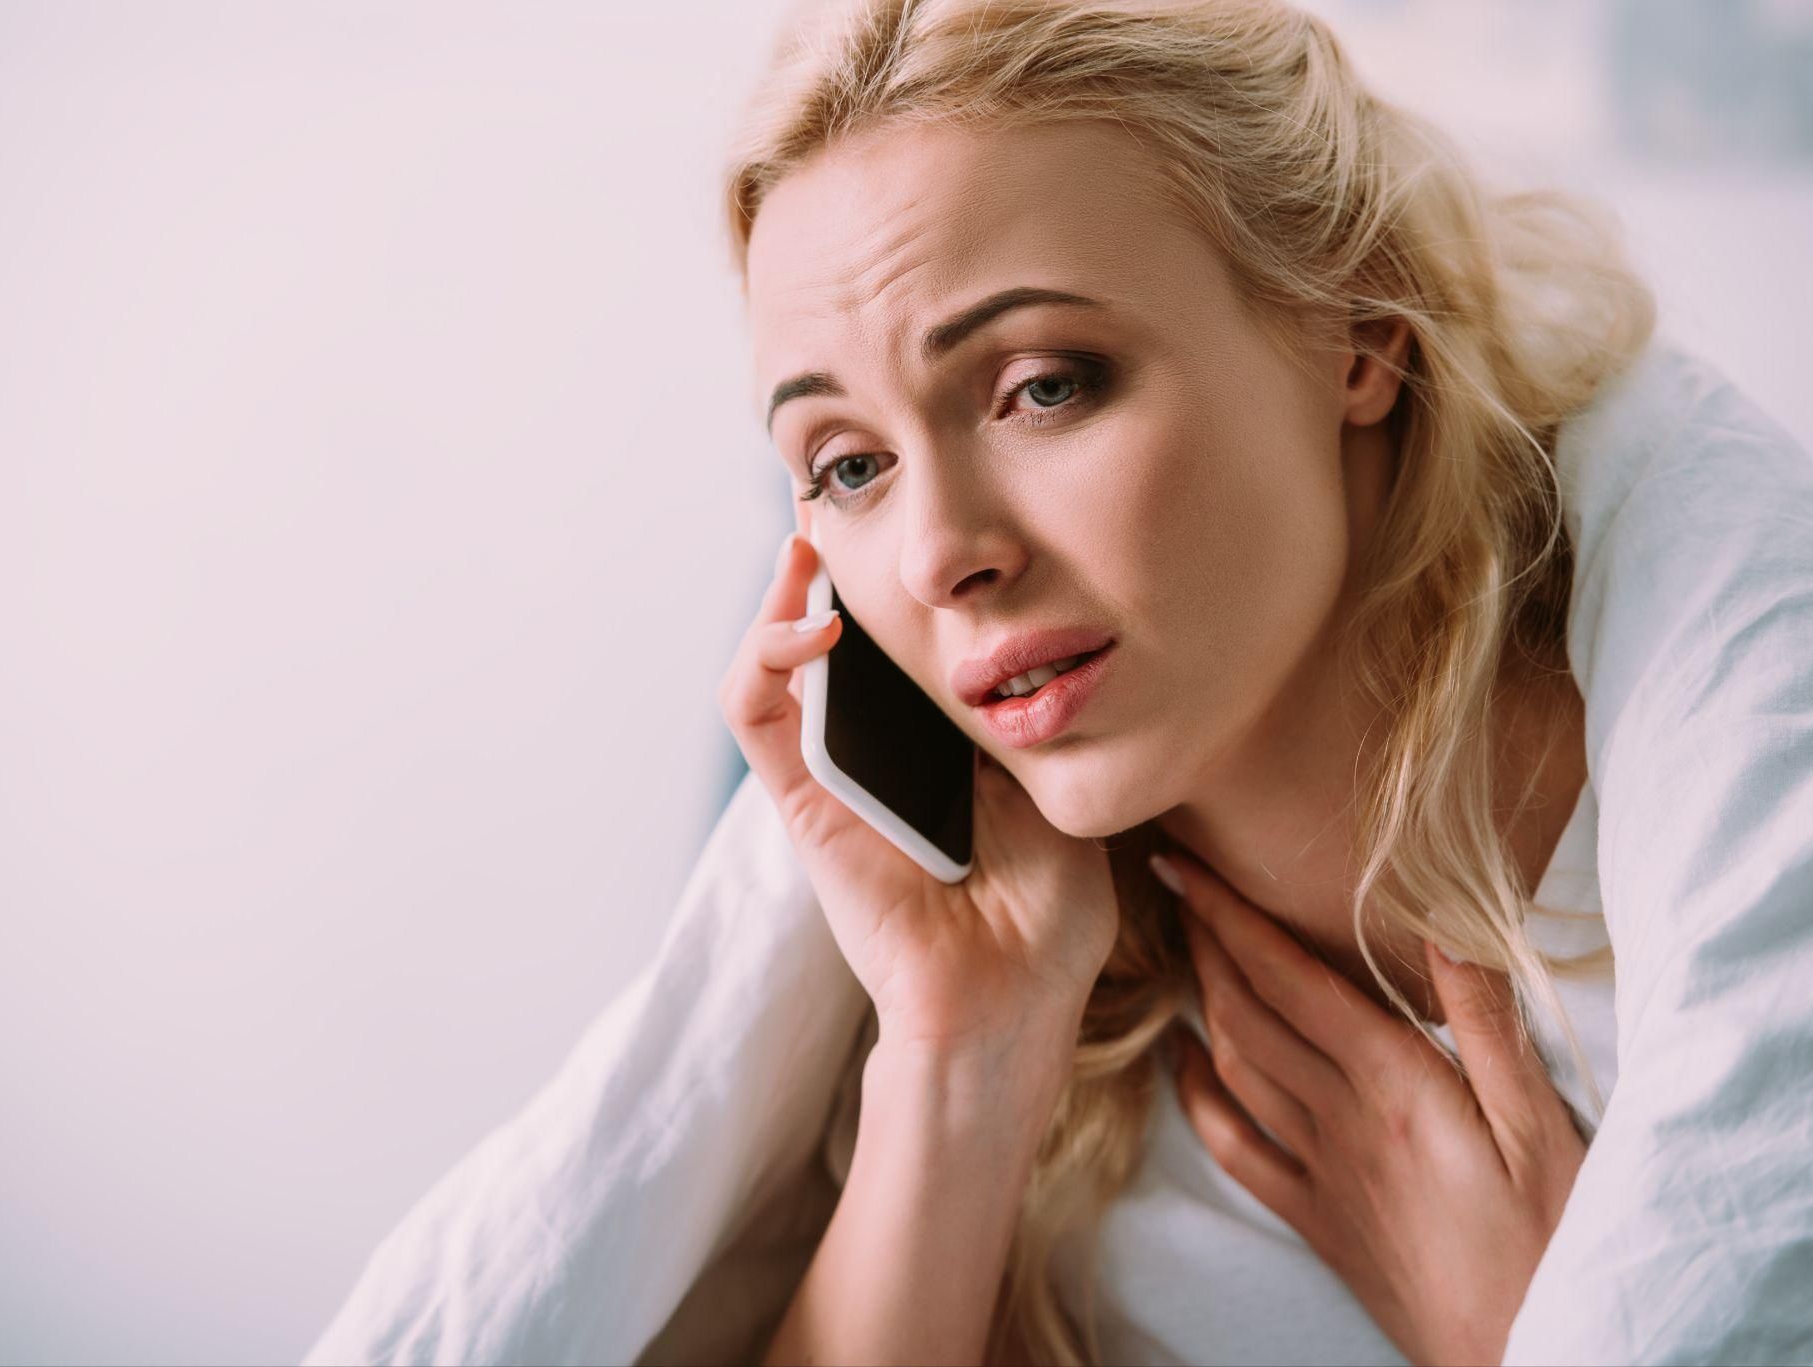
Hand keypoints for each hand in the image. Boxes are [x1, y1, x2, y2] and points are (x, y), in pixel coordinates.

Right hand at [716, 528, 1119, 1059]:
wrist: (1010, 999)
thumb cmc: (1048, 913)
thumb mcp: (1060, 781)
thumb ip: (1033, 711)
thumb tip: (1030, 628)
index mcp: (936, 742)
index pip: (896, 640)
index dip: (884, 575)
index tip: (900, 501)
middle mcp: (874, 749)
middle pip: (827, 634)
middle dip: (821, 559)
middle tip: (836, 490)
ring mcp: (830, 773)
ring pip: (773, 659)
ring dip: (783, 592)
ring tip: (810, 539)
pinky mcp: (799, 802)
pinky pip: (752, 713)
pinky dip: (765, 657)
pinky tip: (817, 627)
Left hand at [1155, 851, 1586, 1366]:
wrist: (1530, 1356)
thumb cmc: (1556, 1242)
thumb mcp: (1543, 1124)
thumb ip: (1486, 1023)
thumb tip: (1443, 925)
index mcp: (1394, 1085)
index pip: (1289, 979)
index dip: (1228, 915)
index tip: (1183, 863)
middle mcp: (1340, 1121)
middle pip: (1246, 1012)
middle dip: (1204, 940)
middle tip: (1175, 881)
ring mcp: (1321, 1172)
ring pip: (1235, 1068)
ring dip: (1200, 1001)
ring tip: (1185, 946)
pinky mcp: (1317, 1218)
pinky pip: (1236, 1148)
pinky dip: (1198, 1096)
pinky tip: (1182, 1060)